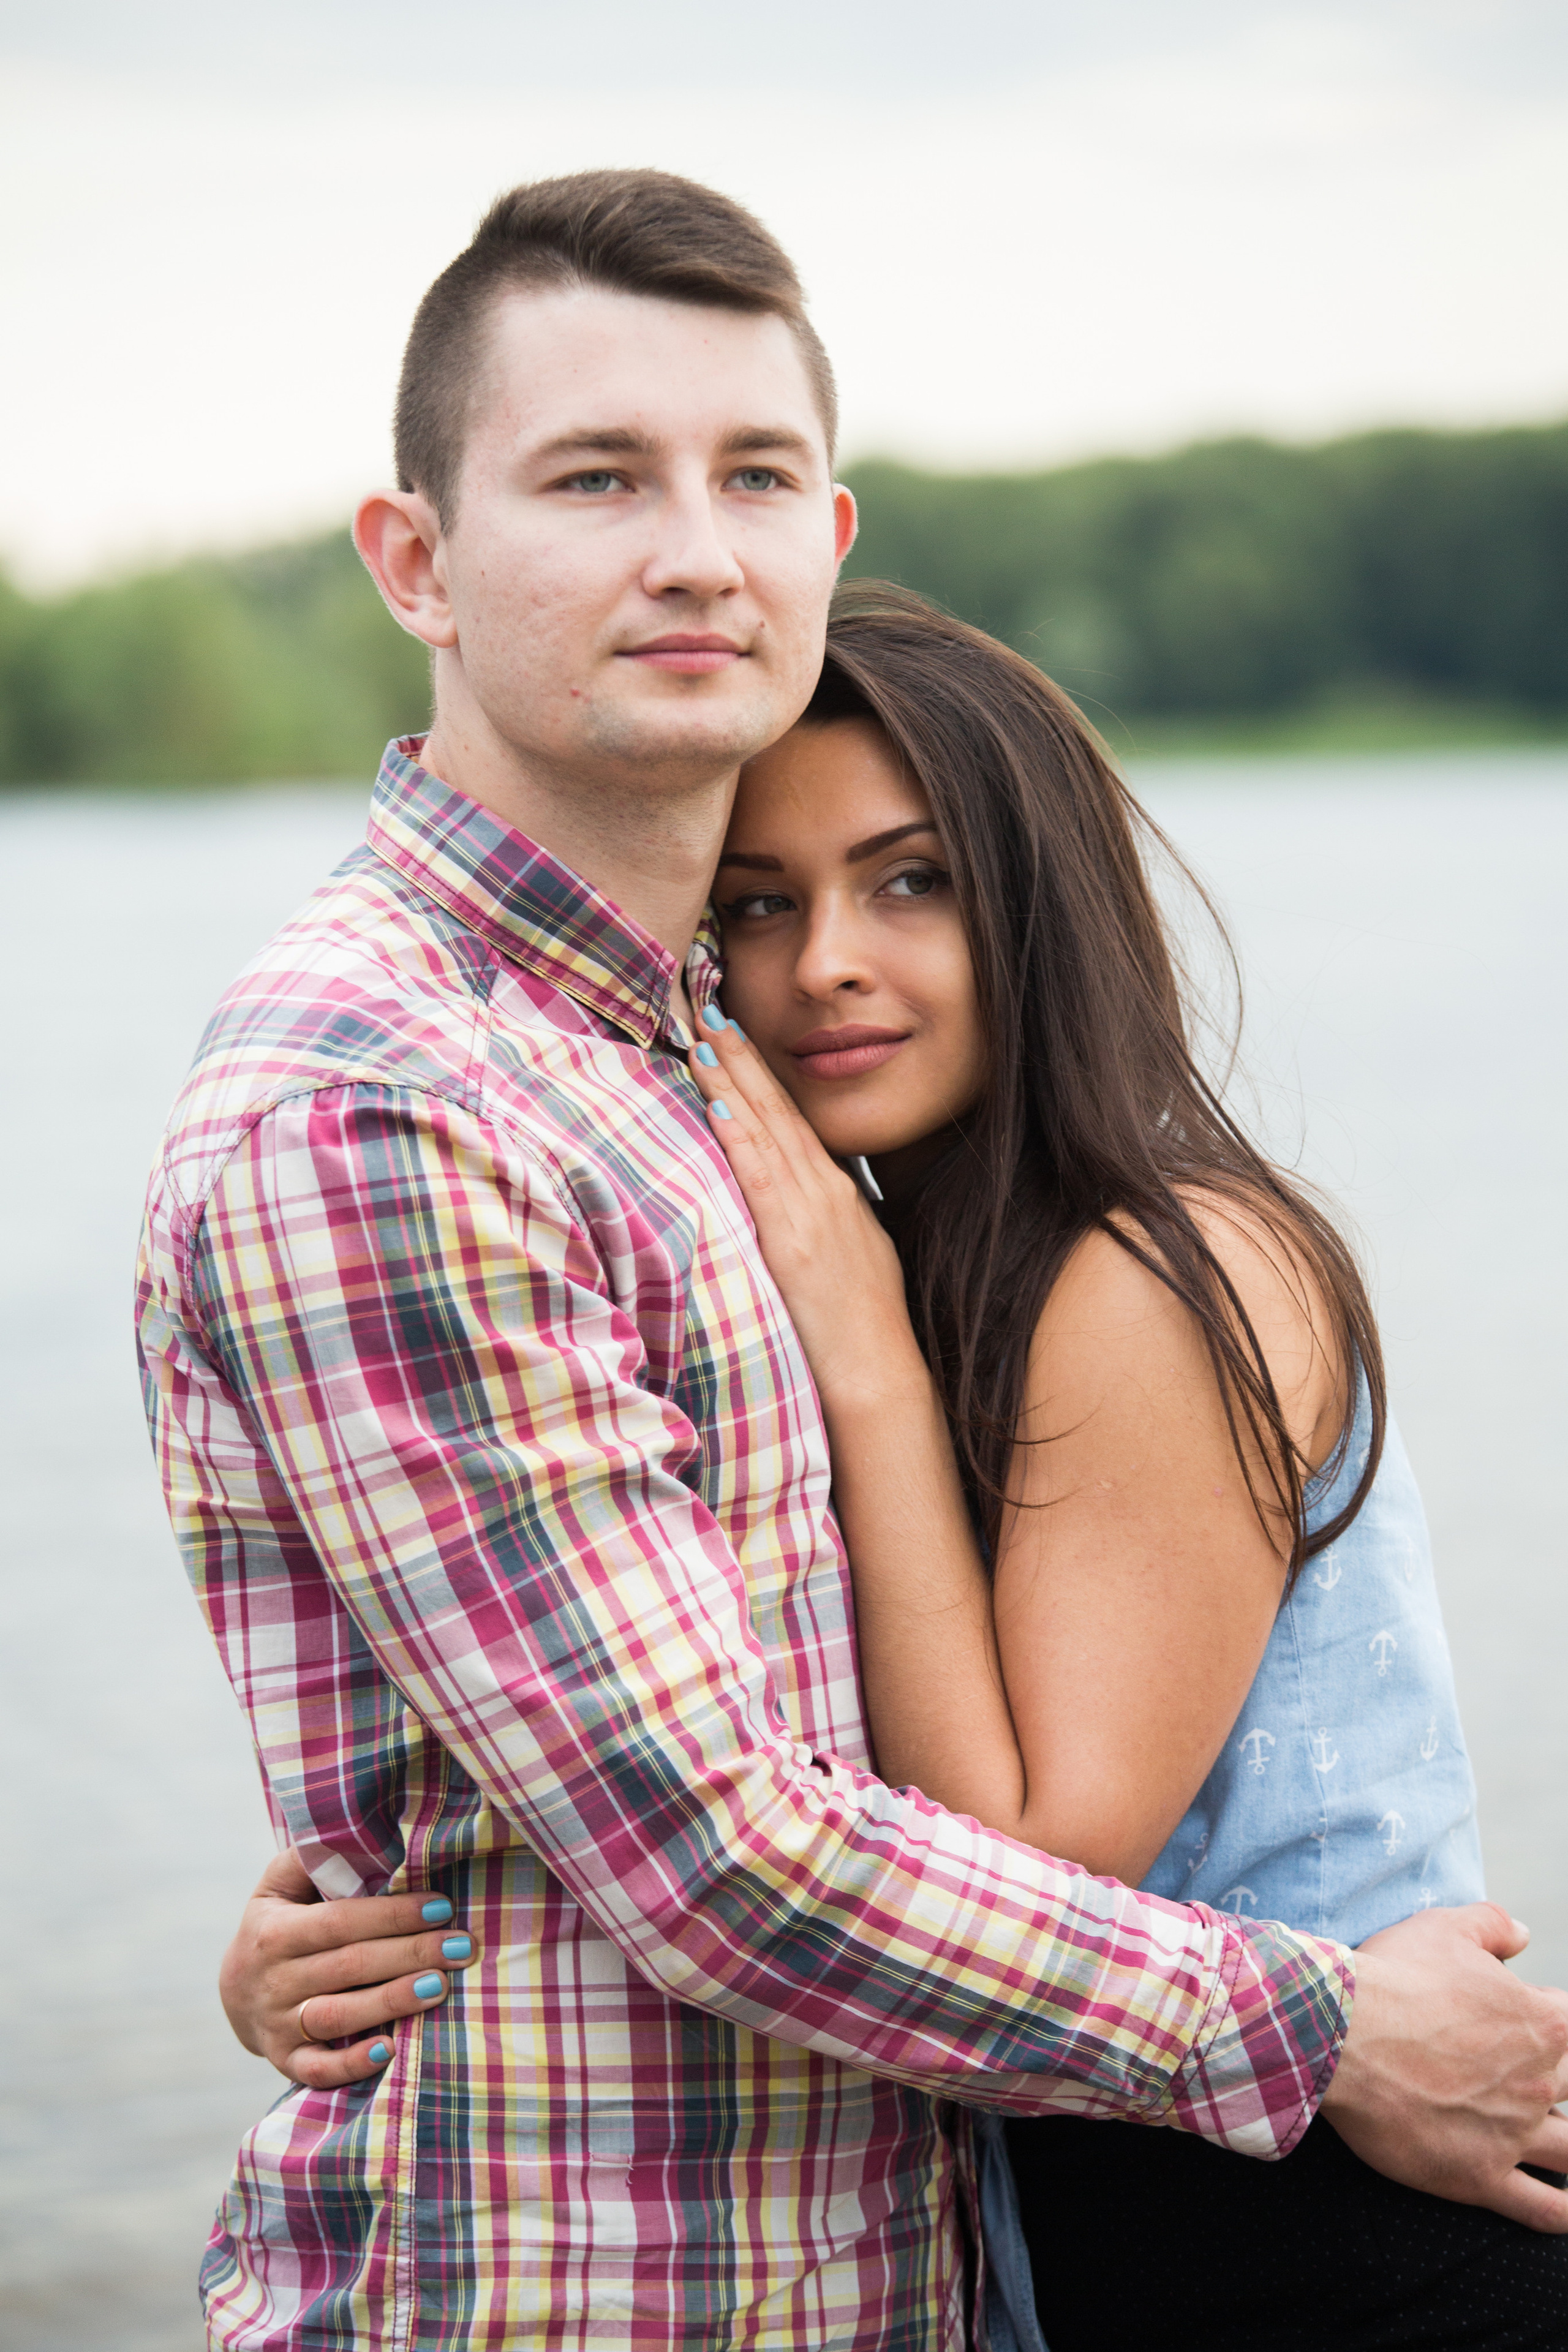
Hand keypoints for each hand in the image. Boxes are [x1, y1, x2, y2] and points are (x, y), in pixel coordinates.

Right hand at [219, 1847, 479, 2089]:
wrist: (235, 1990)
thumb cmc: (276, 1923)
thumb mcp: (279, 1885)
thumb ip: (311, 1858)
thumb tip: (354, 1830)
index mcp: (274, 1931)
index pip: (340, 1921)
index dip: (392, 1915)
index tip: (441, 1906)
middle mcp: (273, 1980)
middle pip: (350, 1966)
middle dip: (410, 1954)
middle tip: (462, 1946)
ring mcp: (278, 2025)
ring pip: (337, 2016)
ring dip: (392, 2001)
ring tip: (441, 1986)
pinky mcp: (286, 2061)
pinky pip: (318, 2069)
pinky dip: (352, 2064)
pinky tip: (391, 2049)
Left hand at [688, 1013, 917, 1407]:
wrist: (883, 1377)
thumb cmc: (866, 1331)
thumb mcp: (854, 1260)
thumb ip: (827, 1226)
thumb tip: (805, 1208)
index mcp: (839, 1197)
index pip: (795, 1123)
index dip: (763, 1078)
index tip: (735, 1039)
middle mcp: (827, 1194)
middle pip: (779, 1112)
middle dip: (744, 1060)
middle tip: (711, 1011)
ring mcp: (812, 1214)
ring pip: (766, 1132)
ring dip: (733, 1082)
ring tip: (706, 1038)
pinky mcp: (794, 1243)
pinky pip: (761, 1178)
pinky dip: (741, 1138)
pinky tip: (719, 1105)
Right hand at [1322, 1903, 1567, 2229]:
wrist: (1342, 2034)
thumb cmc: (1393, 1979)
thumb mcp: (1445, 1928)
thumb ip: (1493, 1925)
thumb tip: (1522, 1935)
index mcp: (1541, 2023)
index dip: (1546, 2021)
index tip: (1517, 2023)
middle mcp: (1539, 2082)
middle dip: (1556, 2082)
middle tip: (1521, 2079)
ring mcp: (1513, 2134)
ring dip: (1566, 2145)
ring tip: (1556, 2143)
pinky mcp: (1481, 2175)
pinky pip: (1542, 2210)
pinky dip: (1563, 2214)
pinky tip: (1567, 2209)